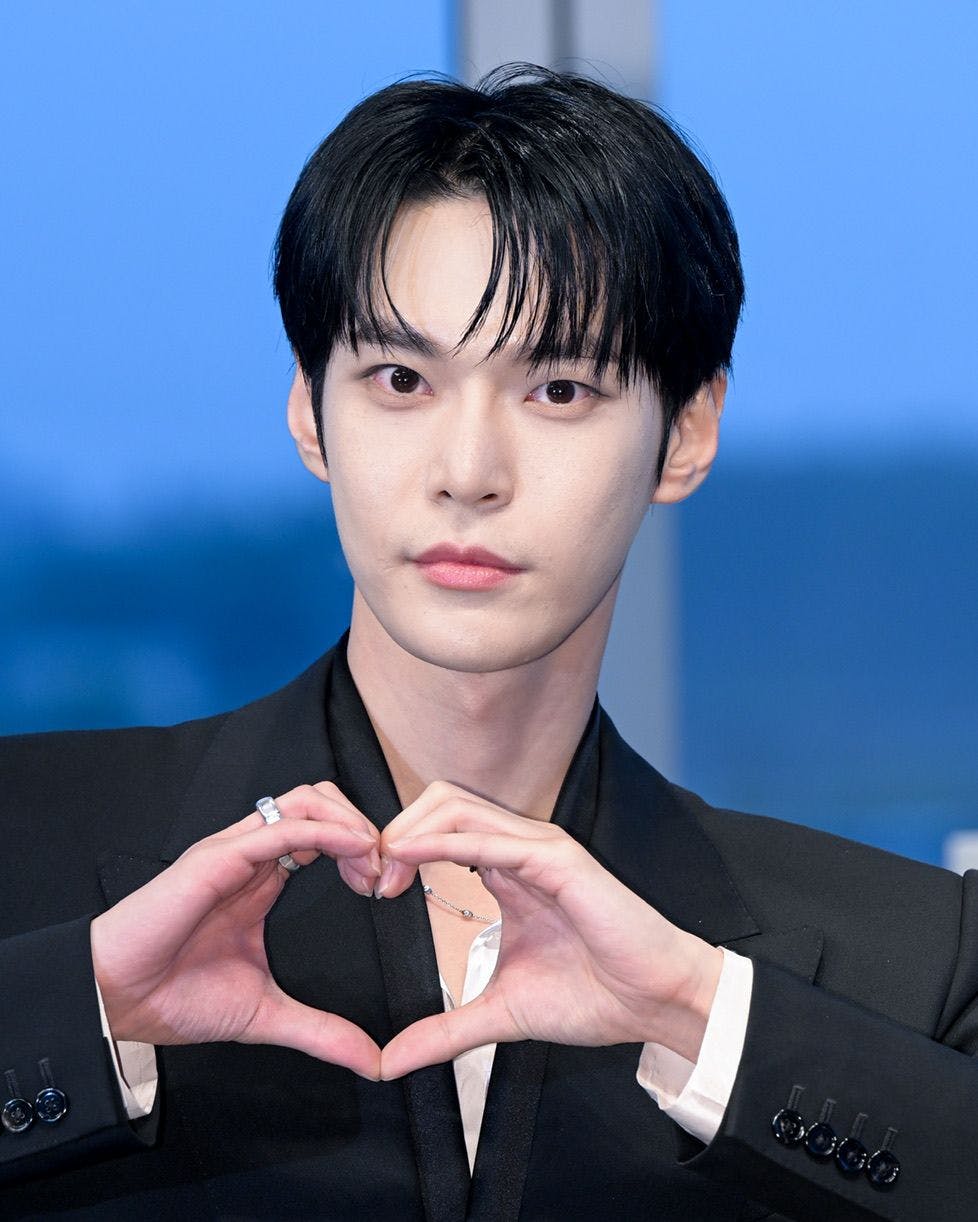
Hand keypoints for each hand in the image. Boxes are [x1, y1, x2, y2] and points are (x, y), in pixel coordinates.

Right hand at [90, 783, 382, 1078]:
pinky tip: (354, 850)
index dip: (362, 849)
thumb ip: (321, 1030)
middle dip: (363, 825)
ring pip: (305, 800)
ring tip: (371, 860)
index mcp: (264, 879)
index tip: (386, 887)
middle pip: (321, 803)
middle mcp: (253, 856)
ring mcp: (236, 850)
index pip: (325, 834)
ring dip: (349, 821)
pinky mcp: (218, 857)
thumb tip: (371, 1061)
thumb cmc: (176, 998)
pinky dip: (326, 830)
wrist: (118, 1002)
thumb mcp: (266, 1013)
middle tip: (385, 872)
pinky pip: (280, 826)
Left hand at [377, 783, 722, 1079]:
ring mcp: (539, 846)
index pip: (438, 828)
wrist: (656, 1003)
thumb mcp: (500, 1012)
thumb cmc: (593, 997)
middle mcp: (519, 846)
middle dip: (395, 829)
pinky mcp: (558, 858)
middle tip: (370, 878)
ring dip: (409, 831)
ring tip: (383, 870)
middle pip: (439, 801)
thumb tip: (391, 1061)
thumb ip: (444, 1029)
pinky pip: (490, 838)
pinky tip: (409, 858)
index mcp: (505, 869)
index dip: (398, 848)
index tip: (371, 889)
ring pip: (457, 806)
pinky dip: (442, 841)